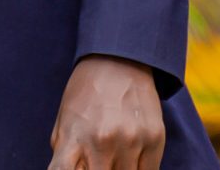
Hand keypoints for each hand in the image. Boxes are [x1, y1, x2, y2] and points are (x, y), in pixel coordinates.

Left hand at [47, 55, 163, 169]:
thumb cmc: (85, 98)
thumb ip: (64, 162)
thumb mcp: (64, 127)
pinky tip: (132, 157)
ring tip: (115, 157)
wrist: (118, 61)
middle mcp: (103, 141)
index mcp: (73, 141)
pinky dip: (139, 169)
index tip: (84, 167)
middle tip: (101, 160)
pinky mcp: (155, 137)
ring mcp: (131, 139)